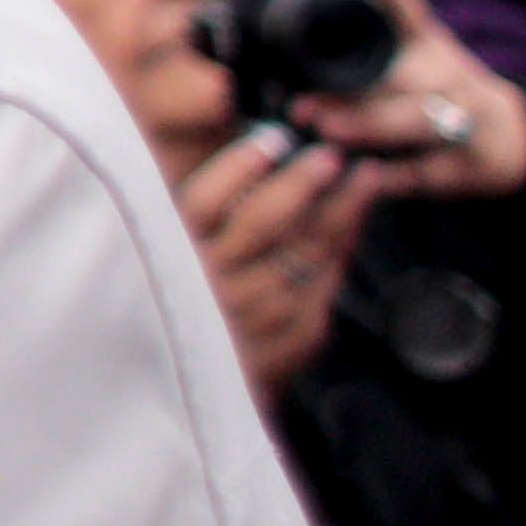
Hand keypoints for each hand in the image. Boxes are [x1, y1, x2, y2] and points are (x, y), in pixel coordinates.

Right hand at [180, 128, 374, 401]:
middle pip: (262, 223)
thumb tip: (238, 149)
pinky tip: (352, 231)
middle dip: (303, 182)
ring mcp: (251, 319)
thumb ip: (190, 205)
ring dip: (340, 214)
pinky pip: (321, 292)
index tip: (273, 138)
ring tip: (363, 180)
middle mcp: (207, 288)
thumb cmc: (172, 303)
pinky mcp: (284, 345)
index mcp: (168, 258)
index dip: (240, 166)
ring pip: (303, 256)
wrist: (189, 388)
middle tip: (332, 153)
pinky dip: (340, 258)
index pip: (205, 201)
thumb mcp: (161, 248)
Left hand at [296, 0, 525, 197]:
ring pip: (414, 123)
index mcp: (426, 42)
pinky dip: (388, 177)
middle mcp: (446, 76)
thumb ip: (372, 23)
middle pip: (403, 77)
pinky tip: (355, 176)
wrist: (507, 138)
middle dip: (351, 91)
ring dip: (367, 127)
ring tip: (324, 130)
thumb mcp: (411, 49)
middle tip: (301, 102)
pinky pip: (423, 173)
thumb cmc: (434, 87)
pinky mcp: (466, 165)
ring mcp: (461, 120)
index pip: (406, 5)